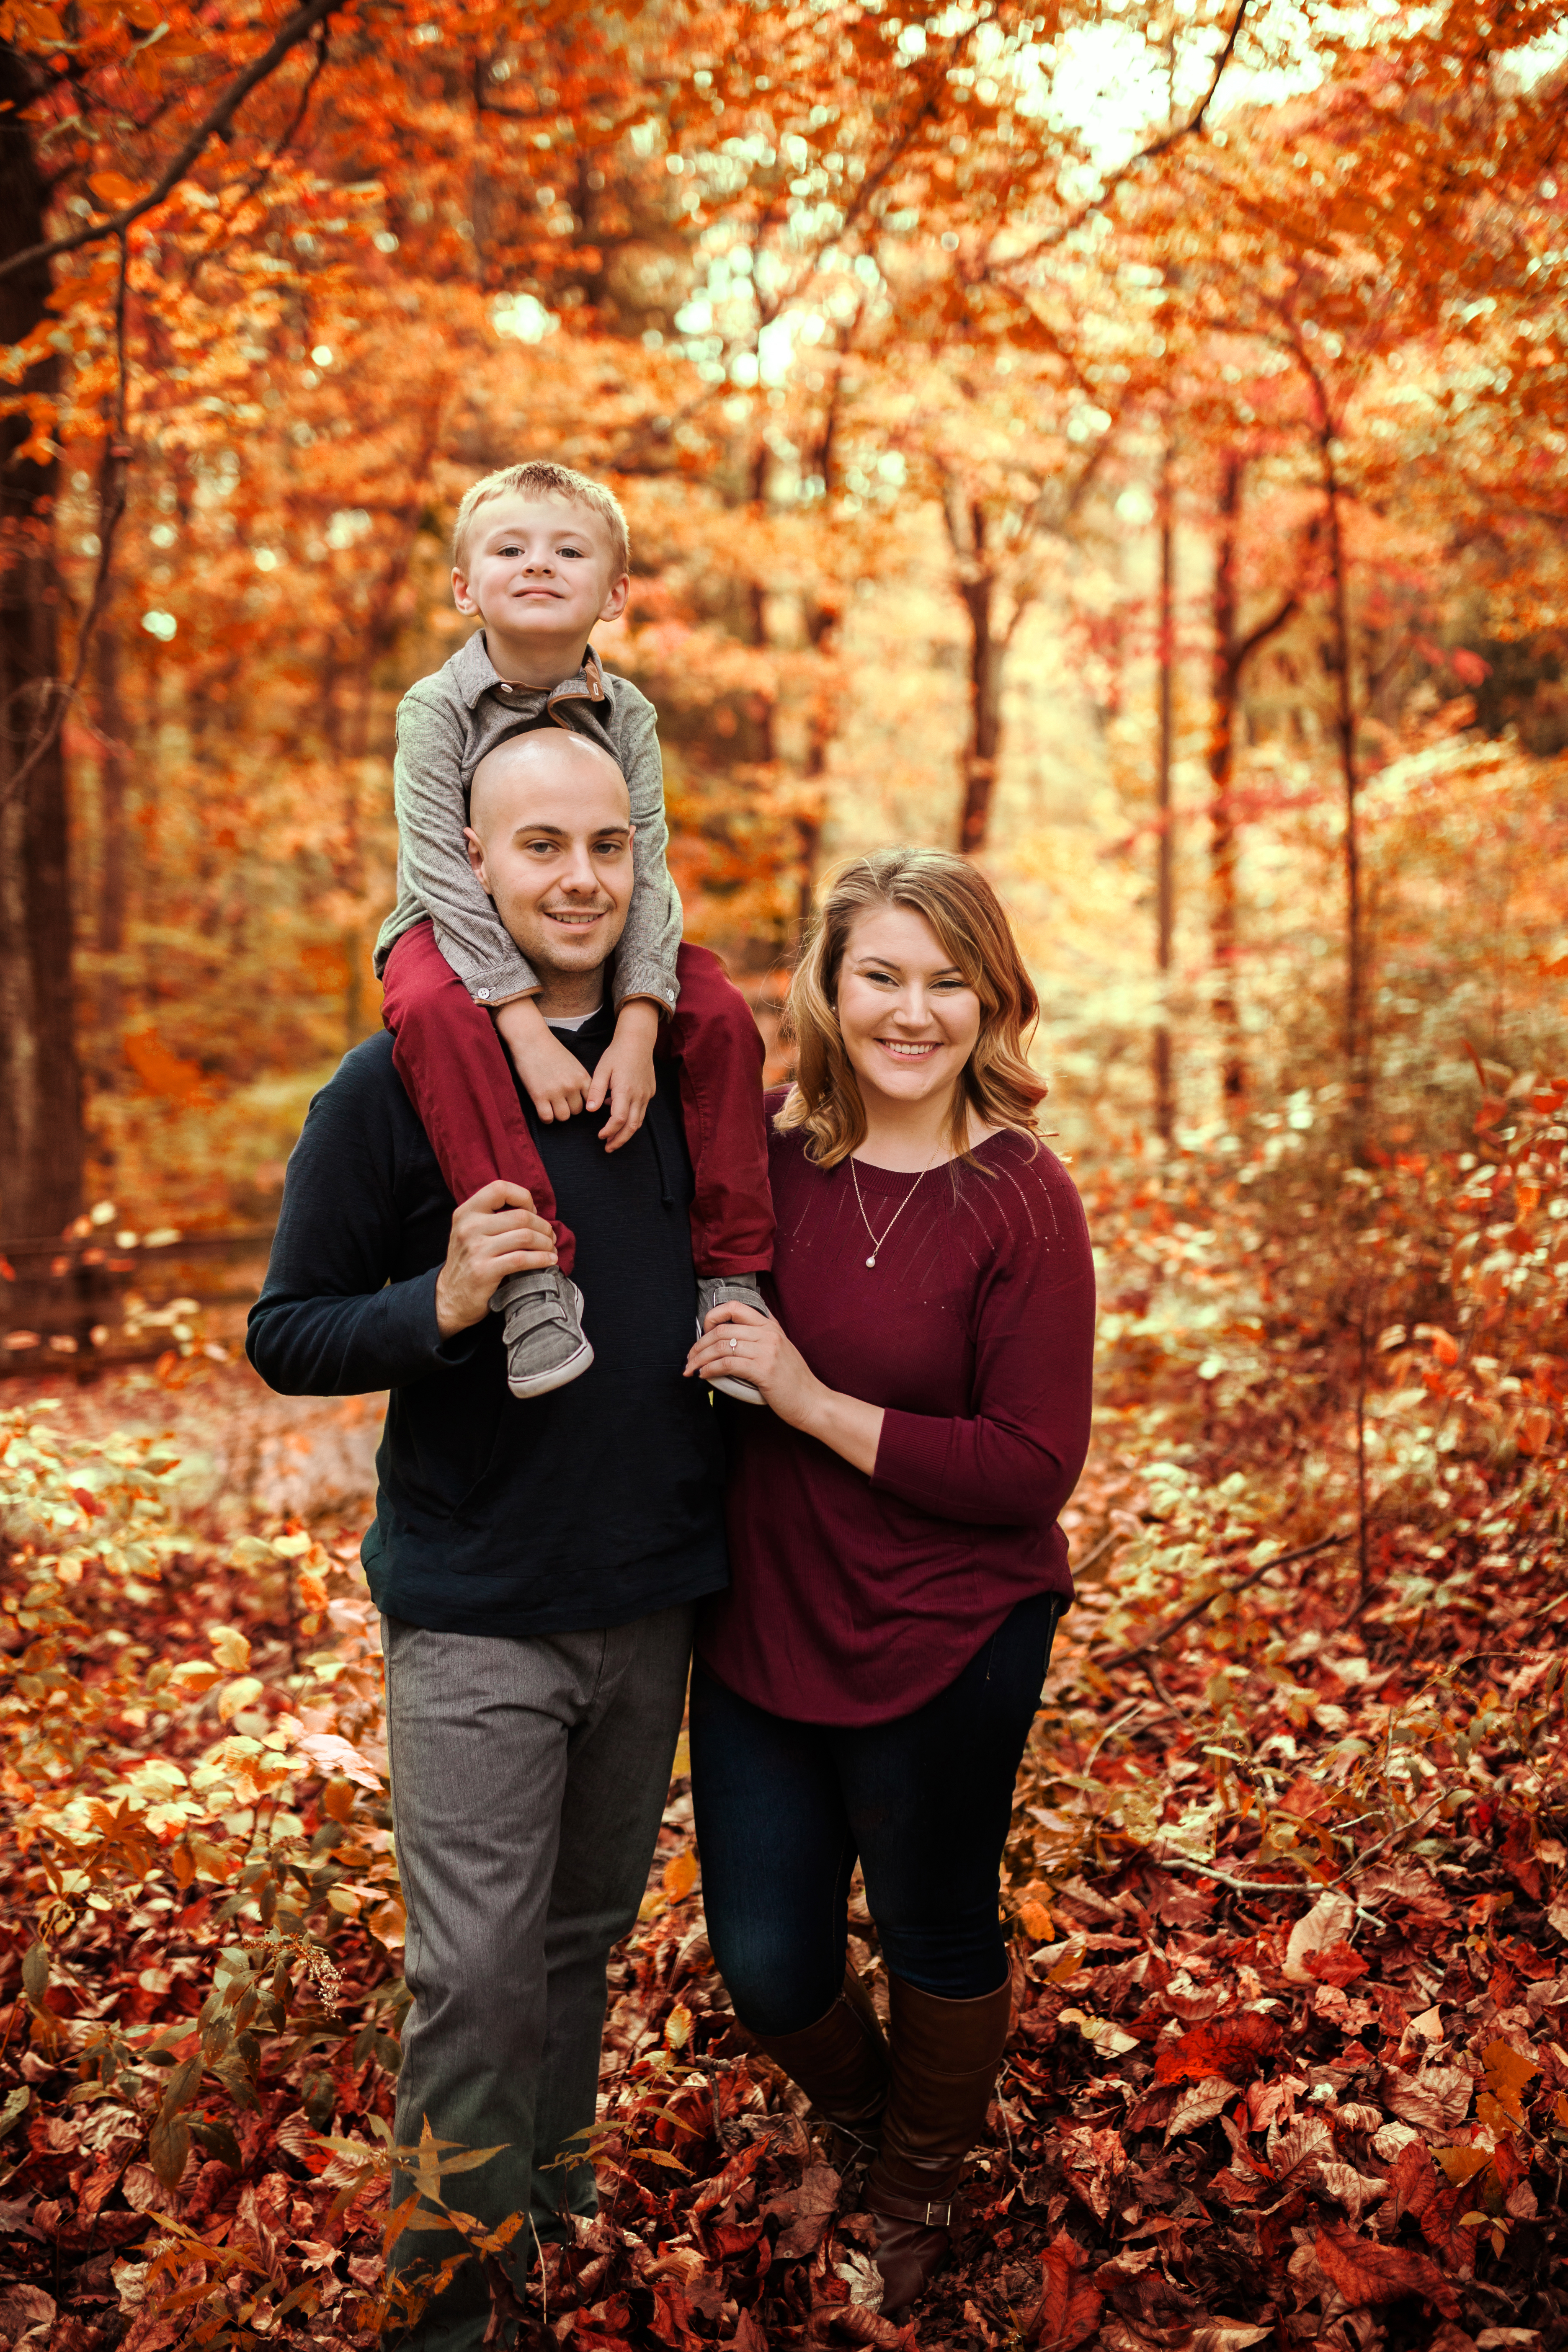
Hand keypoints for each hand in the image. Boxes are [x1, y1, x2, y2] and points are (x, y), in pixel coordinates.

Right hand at [435, 1181, 557, 1336]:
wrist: (451, 1298)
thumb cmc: (469, 1262)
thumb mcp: (471, 1231)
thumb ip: (493, 1217)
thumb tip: (533, 1210)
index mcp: (466, 1212)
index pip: (500, 1188)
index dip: (523, 1197)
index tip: (532, 1212)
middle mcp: (469, 1227)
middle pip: (520, 1216)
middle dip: (543, 1226)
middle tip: (550, 1236)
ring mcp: (475, 1249)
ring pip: (525, 1236)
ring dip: (546, 1243)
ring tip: (551, 1249)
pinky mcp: (484, 1271)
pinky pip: (522, 1259)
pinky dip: (542, 1259)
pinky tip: (550, 1261)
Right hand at [495, 998, 589, 1122]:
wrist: (531, 1040)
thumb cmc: (551, 1050)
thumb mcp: (573, 1064)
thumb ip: (579, 1080)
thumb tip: (582, 1099)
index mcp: (582, 1077)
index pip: (591, 1101)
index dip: (582, 1102)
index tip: (573, 1100)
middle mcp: (572, 1086)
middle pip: (577, 1111)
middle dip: (569, 1108)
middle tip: (559, 1101)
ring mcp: (556, 1092)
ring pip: (564, 1117)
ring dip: (557, 1114)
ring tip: (551, 1105)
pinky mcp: (539, 1096)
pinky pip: (547, 1118)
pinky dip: (546, 1118)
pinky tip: (542, 1109)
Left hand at [588, 1000, 659, 1151]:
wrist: (638, 1041)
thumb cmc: (617, 1054)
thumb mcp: (602, 1070)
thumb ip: (596, 1090)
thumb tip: (590, 1110)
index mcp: (625, 1090)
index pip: (619, 1119)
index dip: (609, 1131)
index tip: (600, 1136)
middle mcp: (639, 1095)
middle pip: (632, 1126)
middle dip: (620, 1140)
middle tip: (608, 1148)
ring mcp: (646, 1094)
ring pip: (639, 1121)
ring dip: (626, 1133)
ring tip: (614, 1140)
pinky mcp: (650, 1092)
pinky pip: (641, 1110)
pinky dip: (631, 1119)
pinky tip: (619, 1117)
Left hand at [684, 1302, 818, 1424]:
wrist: (812, 1401)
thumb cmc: (792, 1380)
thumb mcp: (780, 1349)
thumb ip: (760, 1338)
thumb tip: (728, 1337)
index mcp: (771, 1326)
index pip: (735, 1307)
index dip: (713, 1316)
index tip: (703, 1332)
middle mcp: (768, 1334)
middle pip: (722, 1329)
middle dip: (699, 1344)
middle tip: (689, 1358)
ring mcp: (767, 1351)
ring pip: (721, 1346)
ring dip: (700, 1359)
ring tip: (691, 1369)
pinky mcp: (763, 1370)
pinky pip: (727, 1364)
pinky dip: (710, 1369)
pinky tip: (704, 1375)